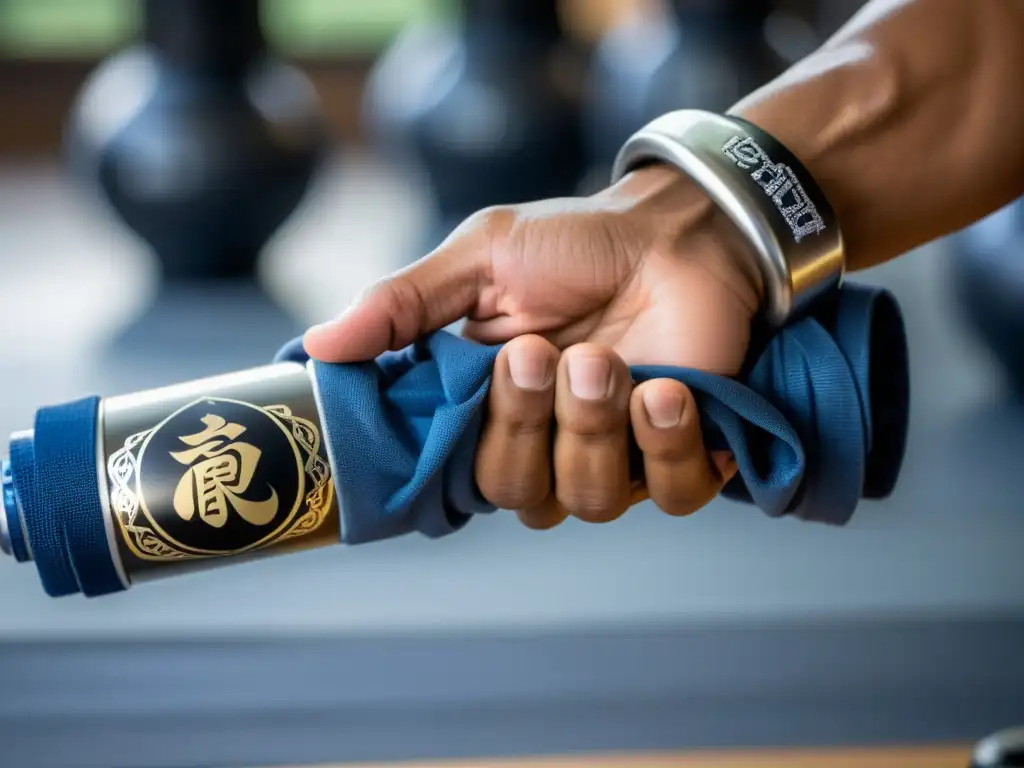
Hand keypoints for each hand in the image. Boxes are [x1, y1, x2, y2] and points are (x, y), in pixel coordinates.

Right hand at [304, 165, 762, 527]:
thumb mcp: (480, 257)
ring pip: (586, 500)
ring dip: (592, 427)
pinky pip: (669, 494)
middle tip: (543, 352)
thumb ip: (402, 306)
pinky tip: (666, 393)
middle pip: (514, 492)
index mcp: (488, 409)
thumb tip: (315, 347)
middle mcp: (546, 445)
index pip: (450, 470)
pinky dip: (664, 448)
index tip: (465, 390)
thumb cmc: (576, 243)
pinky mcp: (681, 457)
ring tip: (609, 360)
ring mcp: (614, 456)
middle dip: (525, 424)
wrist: (677, 230)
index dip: (446, 451)